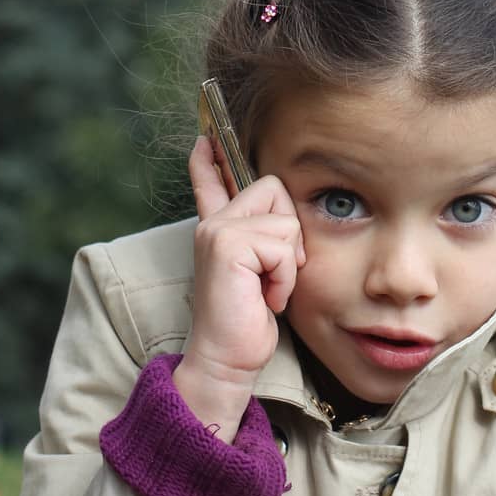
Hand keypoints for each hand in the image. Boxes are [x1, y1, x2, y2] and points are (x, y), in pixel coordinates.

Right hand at [183, 134, 307, 386]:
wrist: (228, 359)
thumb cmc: (249, 320)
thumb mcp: (262, 272)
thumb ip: (264, 241)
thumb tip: (284, 216)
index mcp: (219, 229)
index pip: (211, 182)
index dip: (209, 159)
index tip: (205, 136)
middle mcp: (213, 224)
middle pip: (275, 188)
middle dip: (290, 232)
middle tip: (272, 273)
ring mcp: (217, 232)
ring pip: (285, 221)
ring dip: (289, 263)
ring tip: (266, 289)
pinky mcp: (227, 245)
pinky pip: (283, 246)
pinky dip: (284, 277)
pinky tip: (264, 298)